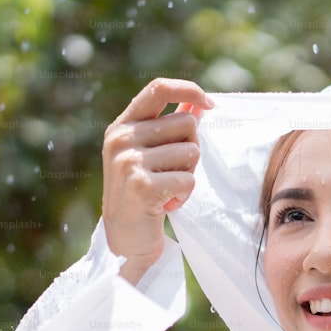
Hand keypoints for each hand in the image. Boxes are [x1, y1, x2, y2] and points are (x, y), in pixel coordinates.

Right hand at [102, 78, 213, 284]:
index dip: (189, 90)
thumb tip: (200, 105)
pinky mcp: (143, 186)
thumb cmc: (142, 197)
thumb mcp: (150, 156)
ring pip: (191, 152)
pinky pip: (188, 179)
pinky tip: (166, 205)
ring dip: (188, 175)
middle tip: (172, 173)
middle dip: (191, 150)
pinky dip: (185, 195)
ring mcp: (129, 162)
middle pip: (187, 123)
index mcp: (121, 126)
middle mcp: (121, 139)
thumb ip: (171, 129)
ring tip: (167, 190)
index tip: (209, 105)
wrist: (124, 242)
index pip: (158, 89)